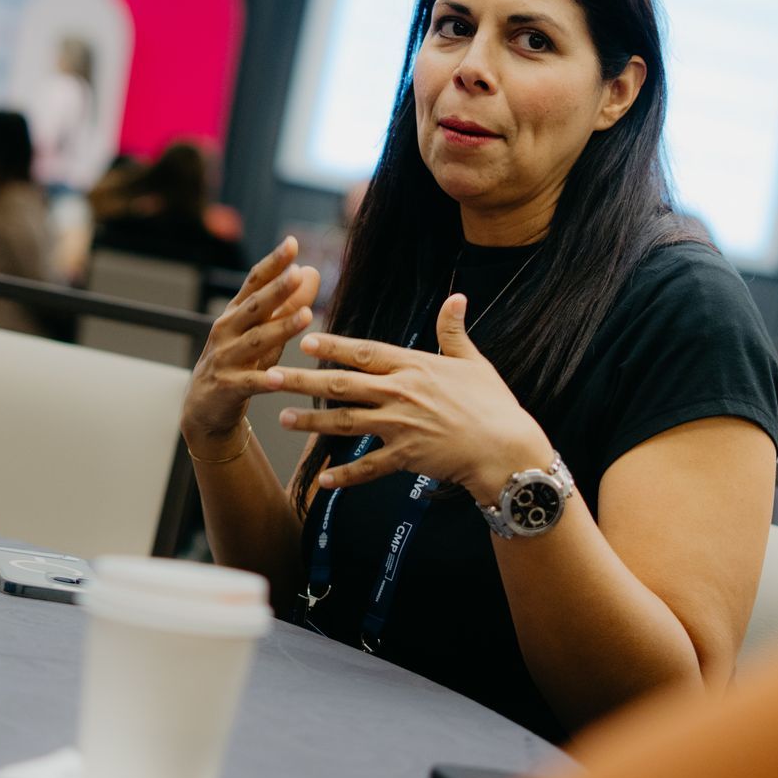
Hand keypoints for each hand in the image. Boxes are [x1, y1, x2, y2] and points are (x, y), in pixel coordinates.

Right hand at [181, 237, 320, 453]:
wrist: (204, 407)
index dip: (273, 263)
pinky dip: (264, 380)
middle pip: (254, 306)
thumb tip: (311, 272)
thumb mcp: (262, 332)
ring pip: (256, 341)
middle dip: (276, 290)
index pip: (254, 282)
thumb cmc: (240, 363)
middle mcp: (227, 330)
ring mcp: (225, 358)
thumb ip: (286, 305)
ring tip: (306, 317)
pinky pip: (249, 382)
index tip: (292, 243)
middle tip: (297, 273)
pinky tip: (279, 378)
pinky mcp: (227, 387)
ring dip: (281, 328)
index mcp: (236, 313)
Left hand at [265, 293, 551, 502]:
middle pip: (343, 384)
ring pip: (346, 423)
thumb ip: (454, 331)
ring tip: (283, 419)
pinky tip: (322, 479)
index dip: (333, 345)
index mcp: (414, 366)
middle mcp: (401, 393)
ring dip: (312, 422)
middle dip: (303, 380)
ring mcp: (401, 426)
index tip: (304, 339)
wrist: (508, 449)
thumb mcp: (473, 362)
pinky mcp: (406, 457)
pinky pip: (368, 468)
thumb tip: (456, 298)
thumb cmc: (494, 404)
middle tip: (270, 376)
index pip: (364, 352)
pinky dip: (345, 475)